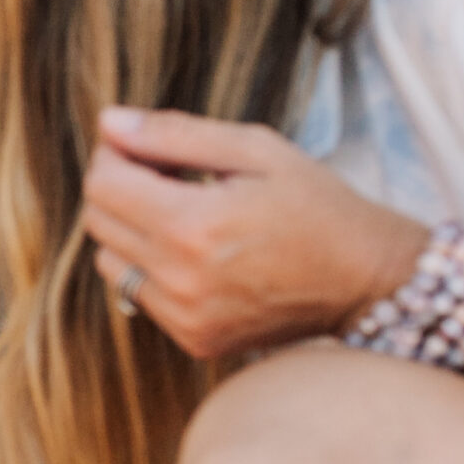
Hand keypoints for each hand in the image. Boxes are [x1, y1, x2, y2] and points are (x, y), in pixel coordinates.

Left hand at [82, 106, 427, 358]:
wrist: (364, 278)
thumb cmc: (316, 205)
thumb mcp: (255, 149)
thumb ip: (174, 134)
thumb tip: (108, 122)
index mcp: (193, 225)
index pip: (103, 184)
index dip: (114, 154)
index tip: (139, 144)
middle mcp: (180, 278)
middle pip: (98, 221)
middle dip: (120, 188)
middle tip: (166, 173)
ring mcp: (185, 317)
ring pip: (111, 261)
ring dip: (131, 231)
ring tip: (183, 214)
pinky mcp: (194, 340)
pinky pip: (140, 296)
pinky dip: (154, 270)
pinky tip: (199, 254)